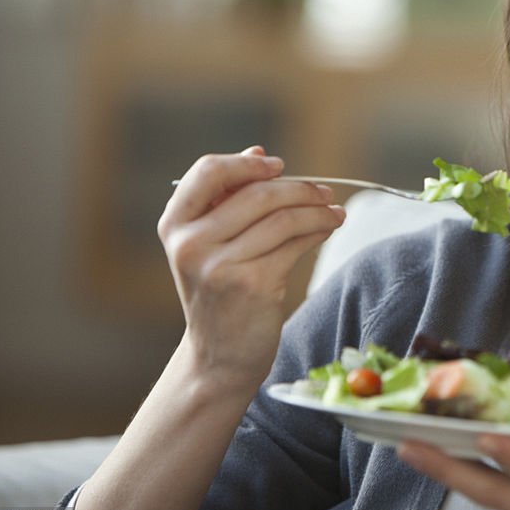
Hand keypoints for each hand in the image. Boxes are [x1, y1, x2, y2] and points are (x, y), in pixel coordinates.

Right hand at [157, 146, 345, 388]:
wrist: (219, 355)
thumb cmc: (220, 291)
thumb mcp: (210, 244)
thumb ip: (229, 198)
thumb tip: (260, 153)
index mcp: (175, 224)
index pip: (209, 171)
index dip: (247, 164)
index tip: (278, 166)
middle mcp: (191, 243)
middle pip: (258, 193)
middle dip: (300, 189)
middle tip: (324, 192)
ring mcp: (221, 265)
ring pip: (284, 218)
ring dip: (318, 210)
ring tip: (334, 212)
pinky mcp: (253, 285)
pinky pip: (296, 243)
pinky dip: (319, 231)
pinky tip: (328, 229)